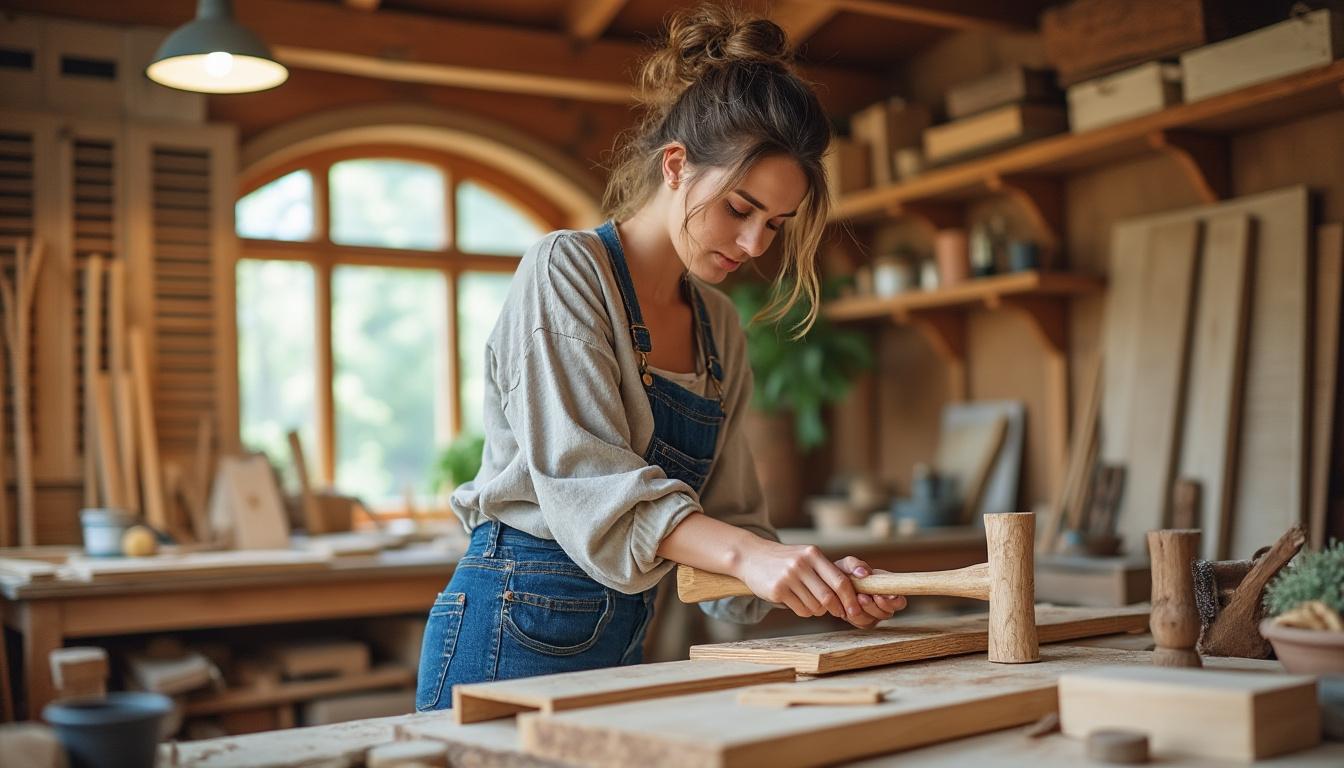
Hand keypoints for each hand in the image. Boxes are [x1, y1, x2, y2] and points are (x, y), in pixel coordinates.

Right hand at [736, 541, 865, 620]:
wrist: (752, 556)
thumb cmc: (786, 560)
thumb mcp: (807, 557)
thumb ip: (827, 571)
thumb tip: (851, 595)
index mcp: (813, 554)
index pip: (840, 580)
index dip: (850, 598)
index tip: (855, 610)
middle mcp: (801, 564)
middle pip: (828, 597)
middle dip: (837, 609)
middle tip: (838, 613)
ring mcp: (788, 577)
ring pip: (815, 606)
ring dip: (818, 610)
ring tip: (812, 602)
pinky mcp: (777, 590)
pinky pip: (801, 610)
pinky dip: (805, 611)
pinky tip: (798, 602)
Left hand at [833, 556, 906, 628]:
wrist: (831, 584)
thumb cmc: (844, 572)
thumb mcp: (848, 564)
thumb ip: (856, 565)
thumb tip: (864, 573)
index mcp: (887, 591)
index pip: (900, 602)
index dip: (894, 602)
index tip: (881, 595)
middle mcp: (883, 605)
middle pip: (887, 614)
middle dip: (874, 606)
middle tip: (862, 596)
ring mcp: (873, 615)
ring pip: (873, 620)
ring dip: (863, 610)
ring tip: (855, 598)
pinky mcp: (861, 622)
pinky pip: (861, 624)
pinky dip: (854, 616)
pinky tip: (848, 606)